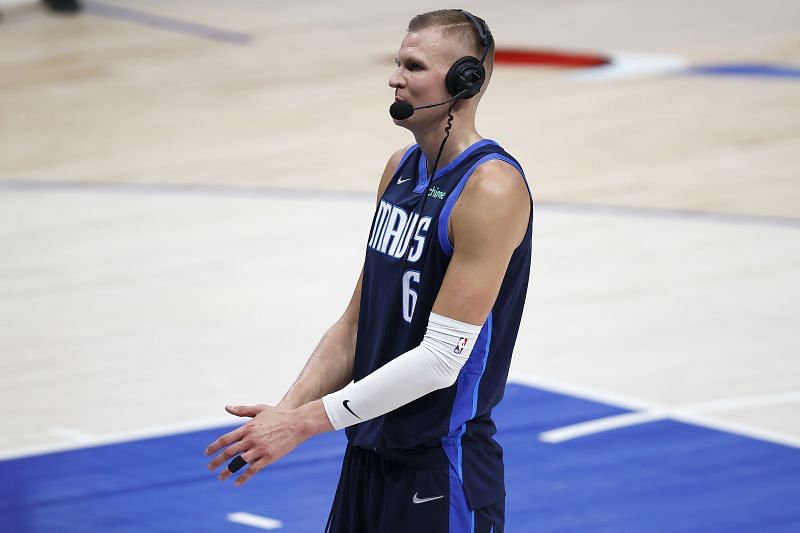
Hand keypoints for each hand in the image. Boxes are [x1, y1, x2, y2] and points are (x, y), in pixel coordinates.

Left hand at [204, 401, 331, 486]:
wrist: (297, 424)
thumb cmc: (278, 415)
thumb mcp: (260, 409)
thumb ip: (242, 410)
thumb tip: (227, 407)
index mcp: (247, 428)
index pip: (225, 439)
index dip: (214, 447)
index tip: (207, 453)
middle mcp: (251, 439)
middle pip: (229, 452)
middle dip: (217, 461)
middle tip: (210, 467)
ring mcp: (259, 449)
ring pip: (238, 463)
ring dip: (227, 471)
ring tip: (220, 477)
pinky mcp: (268, 458)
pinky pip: (252, 470)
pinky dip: (243, 477)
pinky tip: (237, 483)